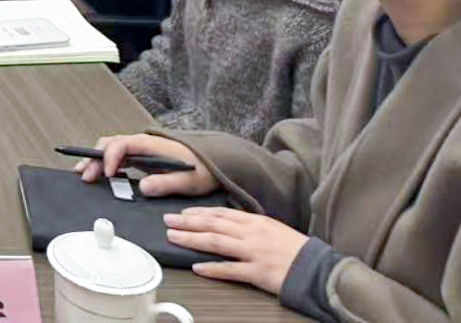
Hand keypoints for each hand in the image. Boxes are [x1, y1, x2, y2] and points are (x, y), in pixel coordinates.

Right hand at [76, 134, 218, 197]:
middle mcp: (142, 144)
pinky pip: (116, 157)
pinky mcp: (141, 158)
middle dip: (94, 158)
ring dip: (95, 161)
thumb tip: (143, 187)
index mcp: (151, 145)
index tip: (107, 174)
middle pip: (110, 145)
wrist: (214, 163)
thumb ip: (166, 184)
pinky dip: (104, 164)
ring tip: (83, 174)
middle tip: (84, 175)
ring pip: (110, 149)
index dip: (110, 157)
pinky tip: (99, 175)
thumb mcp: (188, 180)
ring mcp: (140, 150)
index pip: (122, 144)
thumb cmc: (202, 170)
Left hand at [166, 209, 307, 294]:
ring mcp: (254, 253)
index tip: (182, 212)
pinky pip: (231, 270)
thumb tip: (228, 220)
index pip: (221, 213)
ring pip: (217, 243)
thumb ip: (250, 224)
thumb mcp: (272, 228)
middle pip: (213, 225)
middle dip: (187, 222)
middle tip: (167, 220)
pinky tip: (197, 267)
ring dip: (192, 239)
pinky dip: (212, 268)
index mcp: (256, 221)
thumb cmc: (296, 249)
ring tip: (173, 237)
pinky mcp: (258, 273)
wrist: (318, 269)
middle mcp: (252, 234)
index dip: (199, 212)